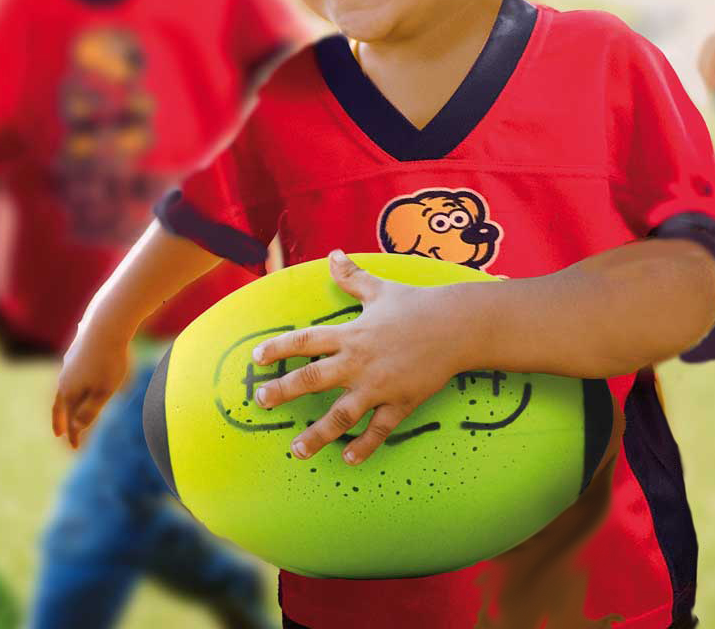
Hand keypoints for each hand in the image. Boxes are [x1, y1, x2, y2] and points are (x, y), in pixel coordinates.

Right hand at [52, 321, 130, 448]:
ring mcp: (68, 362)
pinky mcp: (76, 350)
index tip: (75, 448)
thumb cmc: (109, 360)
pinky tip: (78, 378)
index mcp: (69, 390)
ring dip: (66, 400)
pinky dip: (73, 383)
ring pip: (65, 386)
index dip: (74, 435)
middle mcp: (64, 377)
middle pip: (60, 402)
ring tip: (68, 407)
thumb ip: (90, 410)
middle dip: (61, 419)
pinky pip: (72, 372)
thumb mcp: (104, 390)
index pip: (69, 418)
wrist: (106, 324)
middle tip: (59, 433)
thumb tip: (77, 427)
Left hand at [250, 249, 479, 464]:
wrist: (458, 326)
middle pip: (313, 379)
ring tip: (297, 450)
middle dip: (283, 392)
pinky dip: (364, 446)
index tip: (257, 358)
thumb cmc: (417, 304)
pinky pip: (379, 430)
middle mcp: (359, 362)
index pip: (305, 341)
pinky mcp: (401, 403)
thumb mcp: (379, 288)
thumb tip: (333, 255)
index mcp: (350, 333)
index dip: (278, 349)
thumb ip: (352, 277)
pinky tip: (348, 460)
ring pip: (341, 415)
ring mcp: (379, 386)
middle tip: (260, 402)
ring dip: (317, 434)